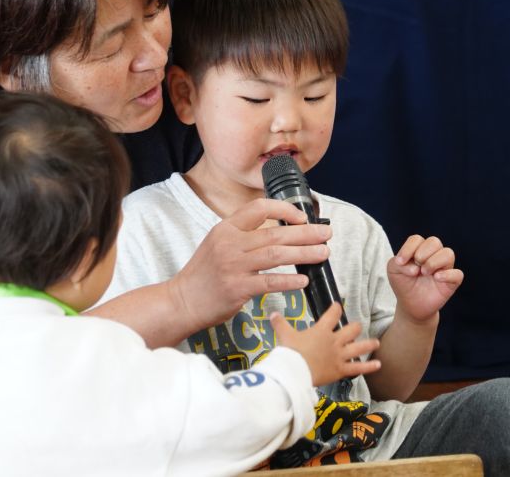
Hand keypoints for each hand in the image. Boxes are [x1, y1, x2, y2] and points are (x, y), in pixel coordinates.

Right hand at [169, 197, 331, 331]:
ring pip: (277, 255)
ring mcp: (233, 266)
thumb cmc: (204, 274)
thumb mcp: (218, 244)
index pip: (259, 208)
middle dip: (306, 233)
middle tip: (326, 234)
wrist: (182, 301)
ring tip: (323, 253)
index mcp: (226, 228)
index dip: (284, 210)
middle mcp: (229, 243)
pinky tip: (304, 280)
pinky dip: (289, 281)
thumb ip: (244, 235)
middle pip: (275, 233)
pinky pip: (270, 282)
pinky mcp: (237, 288)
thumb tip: (282, 232)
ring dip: (304, 253)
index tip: (302, 217)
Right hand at [272, 303, 380, 385]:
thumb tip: (272, 314)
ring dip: (368, 344)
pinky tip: (378, 365)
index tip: (338, 306)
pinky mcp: (341, 370)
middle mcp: (334, 341)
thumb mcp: (284, 335)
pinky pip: (358, 368)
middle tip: (357, 326)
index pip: (332, 314)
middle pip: (351, 330)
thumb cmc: (290, 352)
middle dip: (355, 327)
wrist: (294, 372)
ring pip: (359, 348)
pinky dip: (369, 367)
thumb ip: (280, 324)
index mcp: (321, 330)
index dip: (336, 309)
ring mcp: (339, 356)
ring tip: (376, 342)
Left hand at [387, 235, 462, 322]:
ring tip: (424, 272)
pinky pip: (458, 274)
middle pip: (434, 241)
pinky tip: (436, 278)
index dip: (408, 248)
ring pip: (448, 253)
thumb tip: (415, 266)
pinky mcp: (451, 282)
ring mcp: (444, 268)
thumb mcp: (393, 271)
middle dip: (423, 252)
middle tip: (417, 266)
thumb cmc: (403, 284)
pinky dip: (447, 274)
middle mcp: (433, 256)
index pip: (417, 239)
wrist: (411, 305)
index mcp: (419, 250)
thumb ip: (398, 263)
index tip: (400, 262)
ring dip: (434, 262)